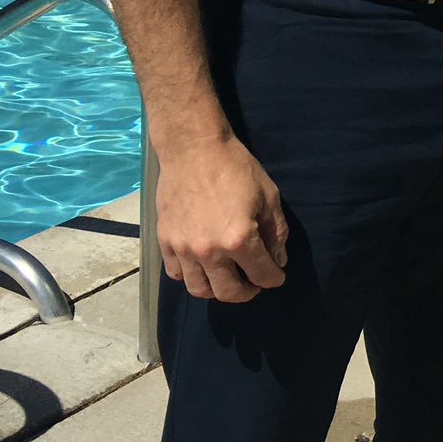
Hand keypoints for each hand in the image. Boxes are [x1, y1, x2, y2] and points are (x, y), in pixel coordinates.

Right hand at [154, 133, 289, 303]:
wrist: (193, 149)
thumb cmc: (235, 167)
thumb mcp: (268, 195)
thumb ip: (276, 232)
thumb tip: (277, 260)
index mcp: (239, 239)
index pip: (261, 274)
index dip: (274, 278)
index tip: (277, 276)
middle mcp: (209, 251)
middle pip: (229, 292)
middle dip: (247, 292)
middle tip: (254, 283)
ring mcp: (184, 249)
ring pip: (199, 290)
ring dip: (217, 290)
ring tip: (228, 278)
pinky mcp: (165, 242)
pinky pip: (176, 274)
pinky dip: (191, 276)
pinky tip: (202, 266)